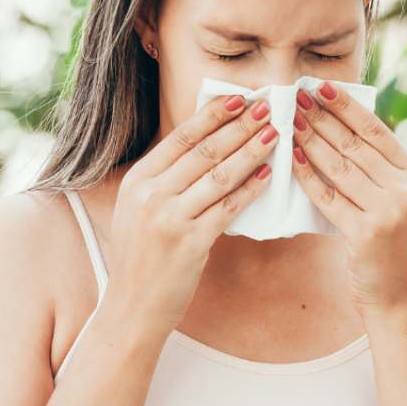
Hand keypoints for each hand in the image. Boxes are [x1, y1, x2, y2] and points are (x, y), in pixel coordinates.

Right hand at [106, 94, 277, 334]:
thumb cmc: (141, 259)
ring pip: (220, 175)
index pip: (181, 137)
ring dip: (251, 150)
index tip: (239, 98)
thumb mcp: (137, 210)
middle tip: (267, 107)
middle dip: (239, 125)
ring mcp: (170, 218)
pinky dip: (251, 188)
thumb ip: (163, 180)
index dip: (213, 114)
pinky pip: (229, 208)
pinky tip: (269, 174)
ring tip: (275, 133)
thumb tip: (204, 147)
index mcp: (138, 180)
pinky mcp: (191, 243)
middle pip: (204, 150)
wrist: (132, 307)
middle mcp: (151, 195)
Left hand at [289, 80, 406, 317]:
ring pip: (339, 167)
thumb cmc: (384, 243)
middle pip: (354, 144)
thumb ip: (372, 168)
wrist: (395, 295)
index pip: (374, 129)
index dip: (345, 106)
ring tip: (287, 121)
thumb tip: (333, 126)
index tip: (319, 86)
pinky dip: (307, 177)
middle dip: (320, 118)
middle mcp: (404, 188)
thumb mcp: (389, 200)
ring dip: (309, 141)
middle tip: (293, 97)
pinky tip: (290, 160)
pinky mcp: (366, 233)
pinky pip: (328, 197)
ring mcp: (388, 211)